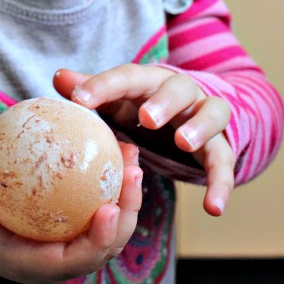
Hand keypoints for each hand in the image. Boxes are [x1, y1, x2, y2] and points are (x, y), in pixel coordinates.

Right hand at [0, 133, 141, 283]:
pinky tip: (115, 149)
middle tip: (133, 170)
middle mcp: (62, 261)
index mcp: (35, 265)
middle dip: (128, 212)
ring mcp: (73, 246)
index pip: (77, 260)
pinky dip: (114, 184)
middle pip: (108, 245)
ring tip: (131, 153)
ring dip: (129, 195)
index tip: (108, 207)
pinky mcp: (78, 228)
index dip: (99, 240)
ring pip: (113, 227)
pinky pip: (103, 207)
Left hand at [54, 65, 234, 217]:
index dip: (103, 86)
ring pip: (213, 113)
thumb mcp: (117, 97)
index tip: (80, 100)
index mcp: (148, 79)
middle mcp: (181, 91)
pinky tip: (213, 208)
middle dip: (163, 102)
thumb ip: (90, 89)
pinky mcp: (220, 144)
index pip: (127, 76)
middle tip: (147, 118)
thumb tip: (59, 77)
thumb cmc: (141, 103)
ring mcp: (204, 115)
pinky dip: (222, 183)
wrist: (191, 109)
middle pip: (178, 88)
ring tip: (183, 143)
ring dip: (199, 127)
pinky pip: (225, 161)